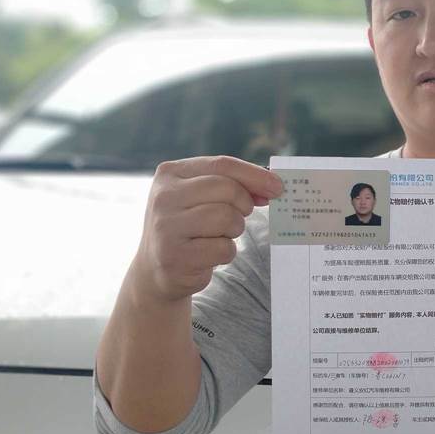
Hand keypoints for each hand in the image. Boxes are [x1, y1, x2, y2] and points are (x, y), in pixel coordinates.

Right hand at [134, 155, 282, 301]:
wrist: (156, 269)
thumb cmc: (189, 226)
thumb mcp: (200, 197)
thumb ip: (231, 185)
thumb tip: (272, 187)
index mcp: (170, 173)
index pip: (222, 164)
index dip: (254, 175)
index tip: (278, 187)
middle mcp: (163, 197)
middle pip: (227, 189)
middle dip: (243, 205)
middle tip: (240, 216)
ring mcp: (166, 227)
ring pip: (227, 218)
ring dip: (234, 230)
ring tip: (219, 235)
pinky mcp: (175, 257)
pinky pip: (223, 248)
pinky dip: (226, 252)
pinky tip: (209, 254)